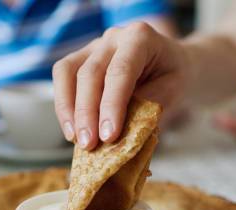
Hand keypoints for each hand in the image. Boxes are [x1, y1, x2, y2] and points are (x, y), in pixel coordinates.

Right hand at [52, 22, 188, 149]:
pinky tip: (72, 130)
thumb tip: (121, 136)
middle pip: (90, 73)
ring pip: (67, 72)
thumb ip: (147, 109)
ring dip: (68, 110)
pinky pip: (62, 78)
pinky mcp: (80, 58)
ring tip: (76, 139)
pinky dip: (64, 106)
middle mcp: (113, 37)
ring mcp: (93, 46)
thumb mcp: (172, 93)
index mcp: (140, 38)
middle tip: (89, 145)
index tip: (108, 136)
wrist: (172, 64)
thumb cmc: (173, 78)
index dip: (112, 105)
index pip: (121, 71)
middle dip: (87, 113)